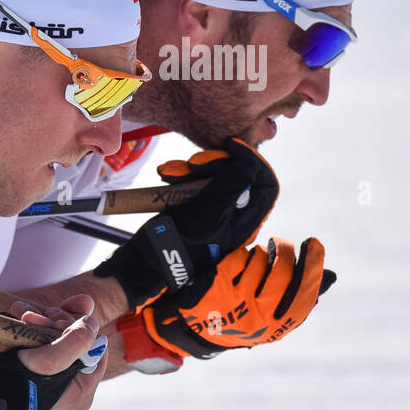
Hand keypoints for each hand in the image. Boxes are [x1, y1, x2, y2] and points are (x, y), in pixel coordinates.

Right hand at [0, 295, 106, 409]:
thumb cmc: (8, 384)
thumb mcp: (45, 360)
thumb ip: (75, 340)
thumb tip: (93, 323)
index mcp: (81, 394)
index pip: (94, 350)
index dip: (75, 328)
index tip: (52, 318)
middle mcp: (70, 398)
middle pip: (72, 349)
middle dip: (50, 326)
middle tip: (28, 315)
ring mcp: (52, 396)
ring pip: (53, 351)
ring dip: (34, 331)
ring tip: (16, 320)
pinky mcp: (33, 392)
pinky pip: (37, 362)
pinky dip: (25, 346)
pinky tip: (9, 340)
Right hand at [93, 138, 278, 307]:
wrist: (144, 262)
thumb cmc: (175, 244)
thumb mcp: (205, 215)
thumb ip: (230, 188)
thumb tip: (249, 164)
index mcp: (246, 221)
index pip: (266, 184)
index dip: (252, 160)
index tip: (229, 146)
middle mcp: (234, 215)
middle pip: (239, 175)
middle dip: (215, 163)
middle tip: (192, 164)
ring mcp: (213, 210)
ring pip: (215, 176)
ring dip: (194, 168)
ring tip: (171, 172)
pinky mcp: (194, 207)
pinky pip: (196, 183)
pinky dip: (183, 175)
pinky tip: (166, 175)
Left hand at [143, 236, 333, 357]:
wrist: (193, 332)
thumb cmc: (239, 319)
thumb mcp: (268, 318)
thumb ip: (297, 299)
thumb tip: (330, 276)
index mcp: (276, 327)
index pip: (303, 294)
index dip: (312, 267)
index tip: (314, 244)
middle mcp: (257, 318)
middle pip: (282, 272)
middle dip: (285, 250)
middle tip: (281, 243)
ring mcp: (234, 302)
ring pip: (259, 261)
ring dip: (260, 253)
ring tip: (256, 257)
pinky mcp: (214, 288)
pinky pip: (237, 258)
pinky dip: (241, 254)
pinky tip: (239, 259)